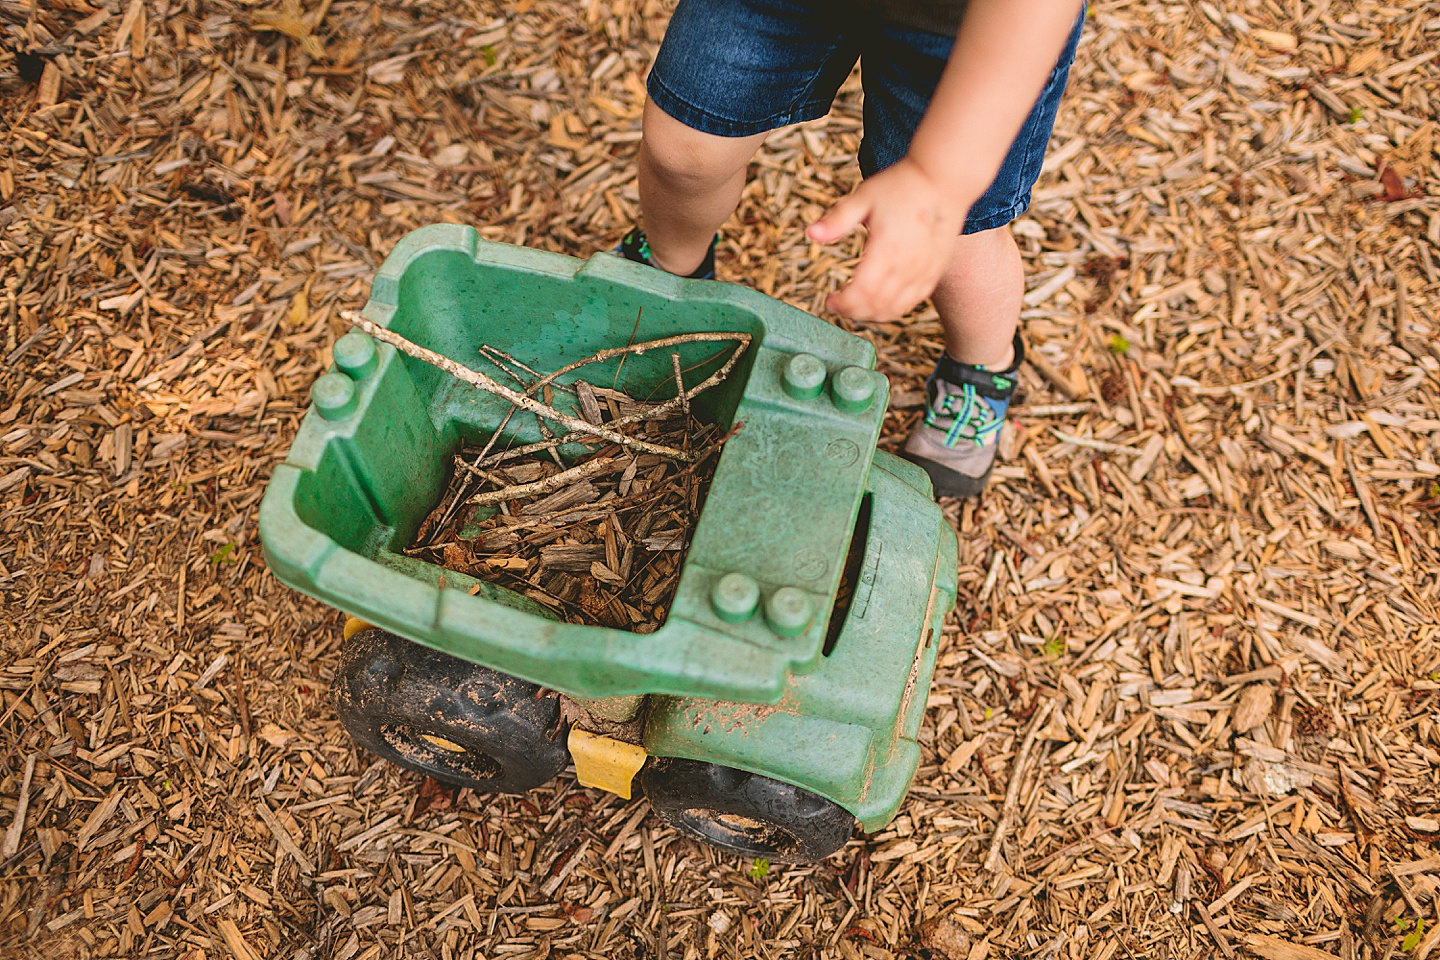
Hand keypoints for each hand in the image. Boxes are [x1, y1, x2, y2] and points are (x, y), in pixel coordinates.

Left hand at [806, 158, 971, 320]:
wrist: (943, 178)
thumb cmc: (901, 185)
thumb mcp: (863, 197)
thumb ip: (837, 220)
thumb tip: (810, 233)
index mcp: (886, 248)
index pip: (861, 292)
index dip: (843, 303)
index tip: (829, 301)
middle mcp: (908, 265)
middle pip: (876, 306)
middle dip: (852, 311)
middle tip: (838, 305)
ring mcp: (924, 271)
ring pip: (895, 309)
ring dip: (871, 314)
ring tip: (856, 306)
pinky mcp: (935, 271)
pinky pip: (913, 302)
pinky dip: (893, 309)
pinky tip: (880, 302)